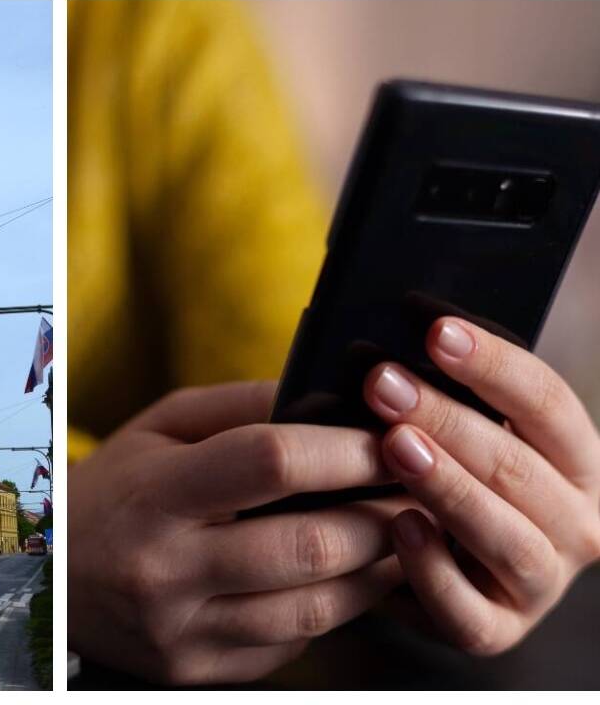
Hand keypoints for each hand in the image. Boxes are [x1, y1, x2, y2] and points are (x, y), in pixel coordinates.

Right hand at [69, 381, 410, 684]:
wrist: (54, 580)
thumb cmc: (116, 490)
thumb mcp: (159, 428)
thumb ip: (240, 406)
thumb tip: (330, 397)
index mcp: (156, 493)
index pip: (270, 462)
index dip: (345, 448)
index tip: (388, 438)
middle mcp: (166, 569)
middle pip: (311, 544)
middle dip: (382, 515)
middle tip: (415, 491)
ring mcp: (184, 630)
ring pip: (318, 605)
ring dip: (377, 568)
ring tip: (395, 533)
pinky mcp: (199, 670)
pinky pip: (294, 641)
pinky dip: (335, 607)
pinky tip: (345, 575)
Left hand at [364, 317, 599, 654]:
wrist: (431, 567)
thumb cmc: (442, 476)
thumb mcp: (457, 431)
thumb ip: (444, 395)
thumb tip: (388, 349)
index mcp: (575, 460)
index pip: (548, 402)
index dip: (493, 364)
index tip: (435, 331)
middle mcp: (576, 523)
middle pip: (519, 465)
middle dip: (447, 418)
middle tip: (383, 384)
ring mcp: (540, 583)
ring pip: (506, 537)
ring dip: (448, 487)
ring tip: (393, 446)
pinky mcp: (496, 630)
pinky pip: (468, 610)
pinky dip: (432, 569)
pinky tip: (396, 525)